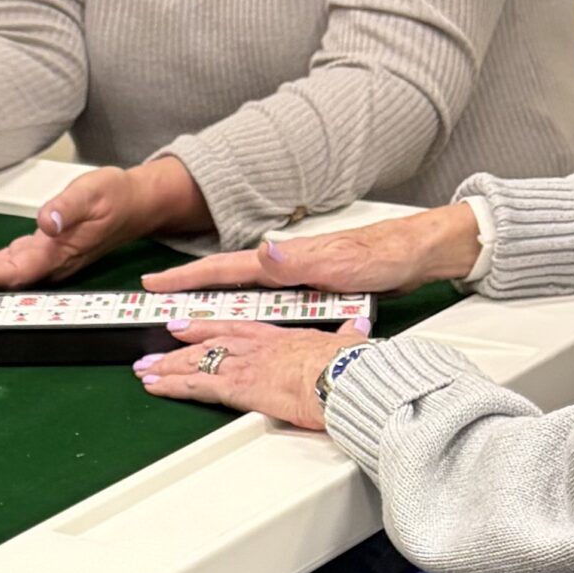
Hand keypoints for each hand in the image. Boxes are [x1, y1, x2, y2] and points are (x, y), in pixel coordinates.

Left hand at [0, 166, 143, 287]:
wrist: (136, 203)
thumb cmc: (116, 197)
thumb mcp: (95, 192)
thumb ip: (69, 208)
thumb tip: (46, 221)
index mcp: (58, 255)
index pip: (12, 272)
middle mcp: (47, 264)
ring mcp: (42, 260)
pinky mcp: (39, 252)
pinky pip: (2, 261)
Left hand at [134, 318, 366, 430]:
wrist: (346, 376)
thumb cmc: (349, 365)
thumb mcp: (347, 344)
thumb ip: (345, 337)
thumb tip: (355, 330)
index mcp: (280, 338)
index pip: (236, 329)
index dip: (209, 327)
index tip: (188, 326)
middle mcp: (256, 347)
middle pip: (208, 344)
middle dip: (178, 350)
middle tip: (155, 354)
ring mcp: (244, 365)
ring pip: (195, 362)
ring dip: (167, 368)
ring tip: (144, 372)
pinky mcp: (238, 387)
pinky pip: (196, 385)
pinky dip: (172, 386)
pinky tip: (155, 387)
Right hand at [136, 203, 480, 300]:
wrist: (421, 253)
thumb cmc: (386, 255)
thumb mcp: (344, 260)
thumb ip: (300, 260)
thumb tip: (262, 255)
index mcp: (285, 261)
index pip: (223, 269)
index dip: (186, 278)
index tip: (154, 283)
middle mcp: (285, 267)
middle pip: (224, 281)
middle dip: (187, 291)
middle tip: (152, 301)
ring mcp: (297, 278)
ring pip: (243, 294)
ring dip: (212, 304)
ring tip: (182, 317)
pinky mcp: (311, 289)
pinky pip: (266, 304)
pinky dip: (243, 311)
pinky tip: (240, 319)